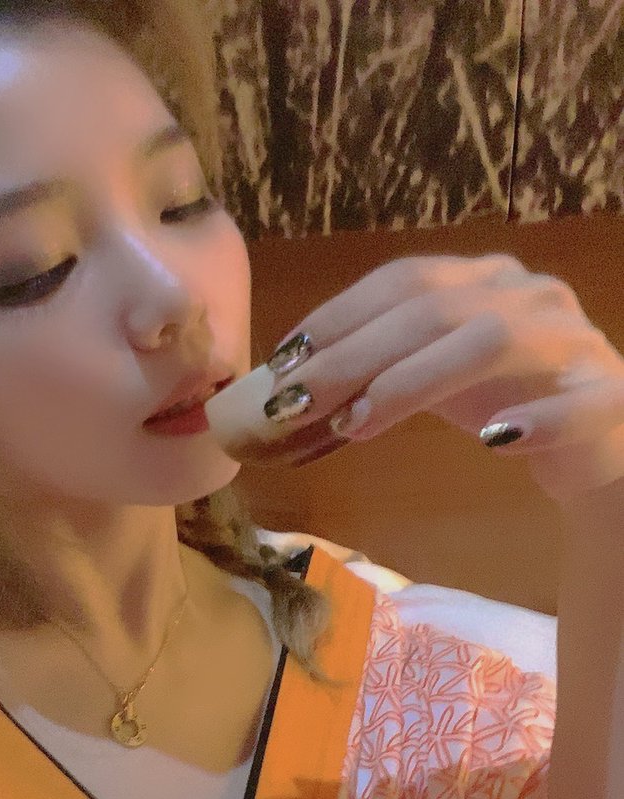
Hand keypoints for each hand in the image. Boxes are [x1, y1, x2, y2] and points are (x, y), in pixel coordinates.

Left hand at [262, 254, 623, 507]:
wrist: (601, 443)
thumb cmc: (507, 404)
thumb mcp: (436, 377)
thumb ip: (379, 371)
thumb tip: (289, 386)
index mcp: (485, 281)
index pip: (404, 280)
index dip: (338, 317)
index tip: (282, 361)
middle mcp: (529, 297)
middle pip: (434, 310)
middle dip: (354, 356)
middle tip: (295, 404)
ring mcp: (575, 343)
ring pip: (493, 342)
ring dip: (416, 383)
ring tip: (358, 425)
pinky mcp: (611, 398)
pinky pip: (578, 404)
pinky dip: (535, 420)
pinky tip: (496, 440)